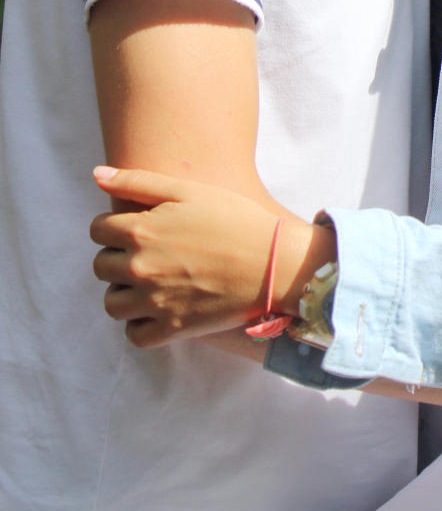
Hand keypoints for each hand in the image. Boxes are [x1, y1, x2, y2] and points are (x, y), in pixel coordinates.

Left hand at [89, 166, 329, 348]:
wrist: (275, 261)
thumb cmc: (235, 219)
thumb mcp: (188, 190)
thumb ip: (138, 181)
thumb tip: (97, 174)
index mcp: (140, 230)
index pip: (97, 230)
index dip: (114, 227)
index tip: (137, 228)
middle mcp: (140, 267)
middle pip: (101, 267)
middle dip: (117, 258)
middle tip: (149, 254)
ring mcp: (154, 302)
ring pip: (112, 304)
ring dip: (124, 293)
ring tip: (150, 283)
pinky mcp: (173, 329)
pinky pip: (135, 335)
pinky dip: (140, 325)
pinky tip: (159, 309)